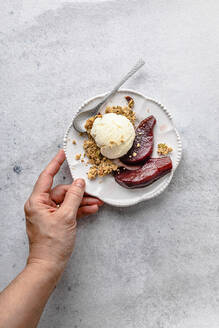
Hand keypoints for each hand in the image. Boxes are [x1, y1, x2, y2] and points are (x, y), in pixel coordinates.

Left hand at [24, 149, 102, 274]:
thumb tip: (80, 183)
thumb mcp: (66, 217)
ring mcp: (48, 214)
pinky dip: (79, 210)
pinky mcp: (55, 221)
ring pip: (67, 201)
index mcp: (37, 202)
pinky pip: (68, 210)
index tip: (62, 154)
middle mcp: (40, 206)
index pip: (46, 177)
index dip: (55, 163)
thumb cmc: (52, 244)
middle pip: (61, 191)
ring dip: (82, 202)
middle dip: (78, 192)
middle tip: (92, 192)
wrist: (49, 265)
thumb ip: (74, 197)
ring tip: (96, 203)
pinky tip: (91, 210)